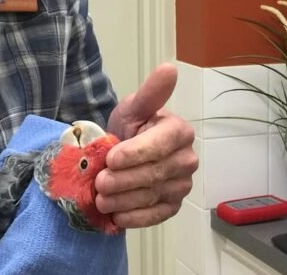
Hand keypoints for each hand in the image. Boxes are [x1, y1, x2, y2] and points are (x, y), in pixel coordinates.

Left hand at [94, 63, 198, 227]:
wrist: (125, 152)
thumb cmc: (131, 126)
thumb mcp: (134, 107)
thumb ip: (151, 92)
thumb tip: (169, 68)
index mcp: (179, 131)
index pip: (159, 146)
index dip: (135, 154)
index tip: (110, 158)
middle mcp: (187, 160)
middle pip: (154, 174)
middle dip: (123, 180)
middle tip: (99, 182)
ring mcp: (182, 185)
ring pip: (152, 196)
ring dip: (124, 200)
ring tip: (101, 199)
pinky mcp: (173, 205)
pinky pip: (157, 216)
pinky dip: (135, 218)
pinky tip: (116, 216)